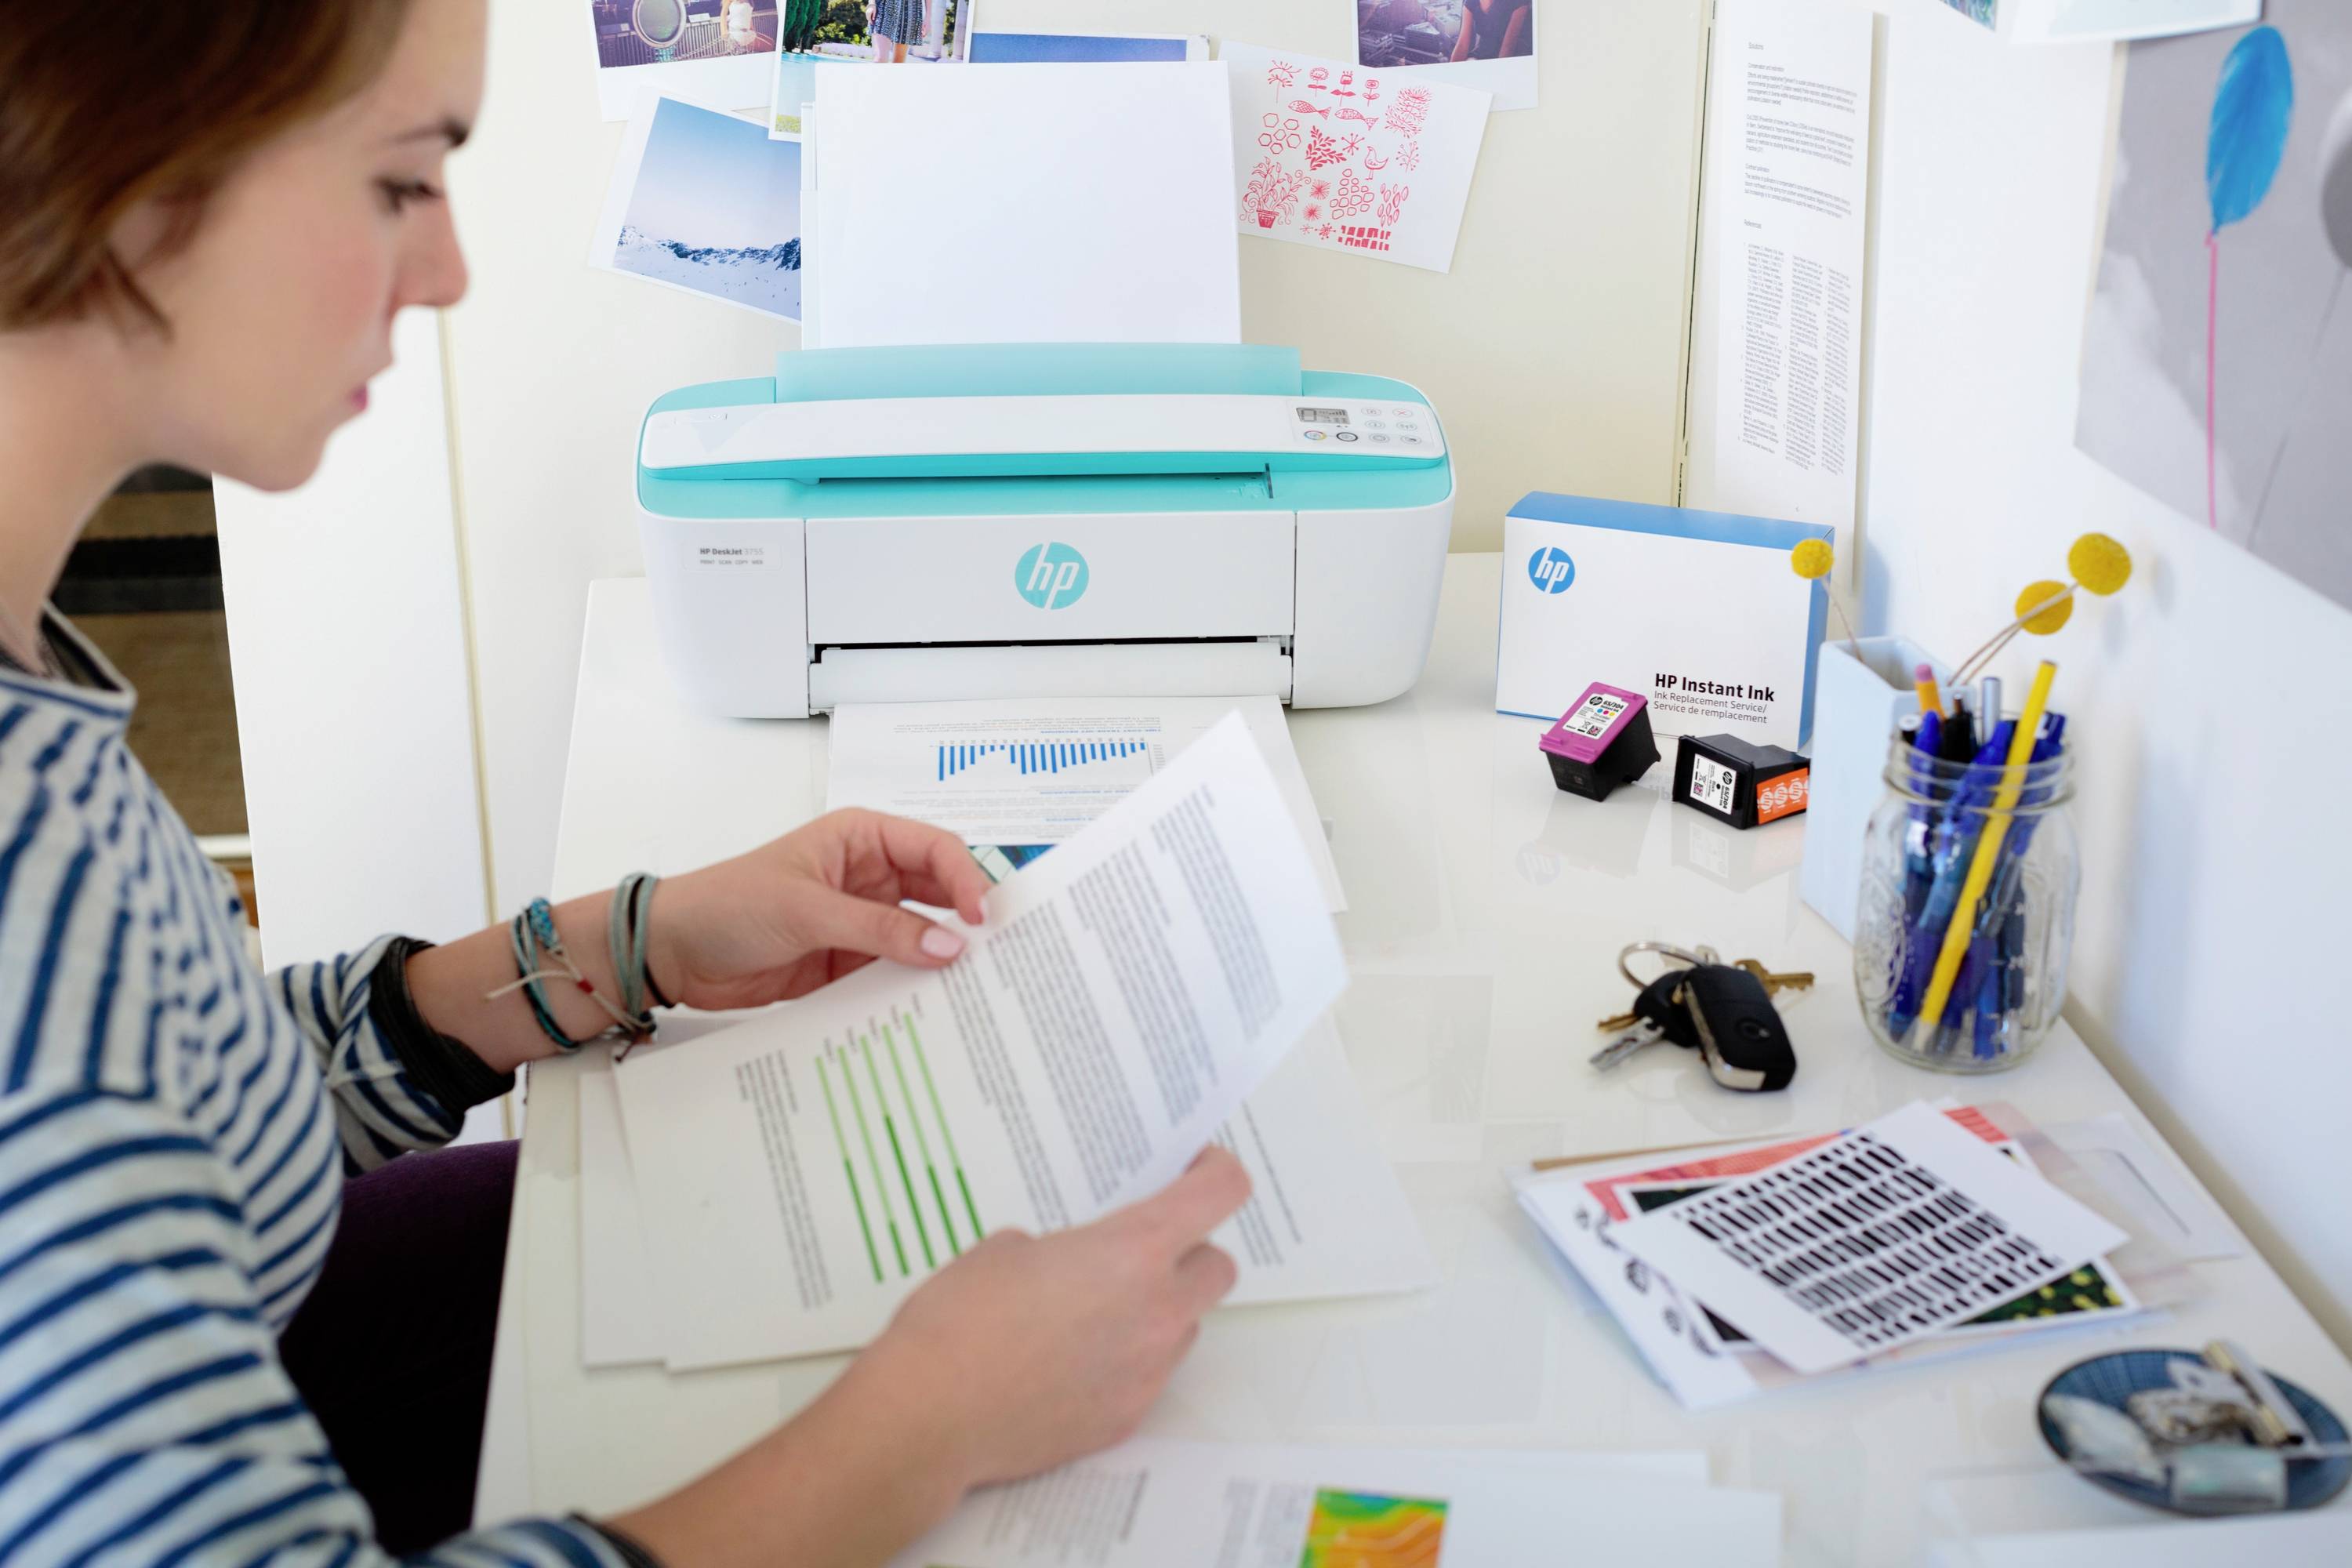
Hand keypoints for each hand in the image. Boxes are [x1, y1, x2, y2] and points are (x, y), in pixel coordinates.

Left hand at [648, 809, 990, 1012]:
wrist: (674, 954)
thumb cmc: (729, 904)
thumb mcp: (807, 910)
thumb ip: (879, 930)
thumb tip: (947, 946)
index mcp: (862, 838)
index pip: (934, 848)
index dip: (965, 878)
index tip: (981, 919)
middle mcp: (870, 875)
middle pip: (937, 892)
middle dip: (965, 919)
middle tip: (996, 954)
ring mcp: (862, 921)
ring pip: (921, 936)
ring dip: (942, 958)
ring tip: (974, 987)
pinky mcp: (850, 962)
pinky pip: (895, 973)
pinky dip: (914, 988)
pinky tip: (933, 1007)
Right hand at [844, 1146, 1251, 1491]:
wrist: (928, 1417)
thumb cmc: (957, 1320)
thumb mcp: (1003, 1248)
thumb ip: (1060, 1248)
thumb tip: (1063, 1266)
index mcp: (1132, 1251)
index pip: (1220, 1195)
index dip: (1217, 1173)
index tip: (1198, 1167)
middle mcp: (1157, 1311)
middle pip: (1218, 1268)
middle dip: (1190, 1252)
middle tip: (1142, 1248)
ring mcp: (1147, 1371)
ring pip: (1183, 1326)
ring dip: (1156, 1310)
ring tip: (1090, 1312)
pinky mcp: (1126, 1418)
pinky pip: (1146, 1376)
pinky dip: (1123, 1362)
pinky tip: (1065, 1363)